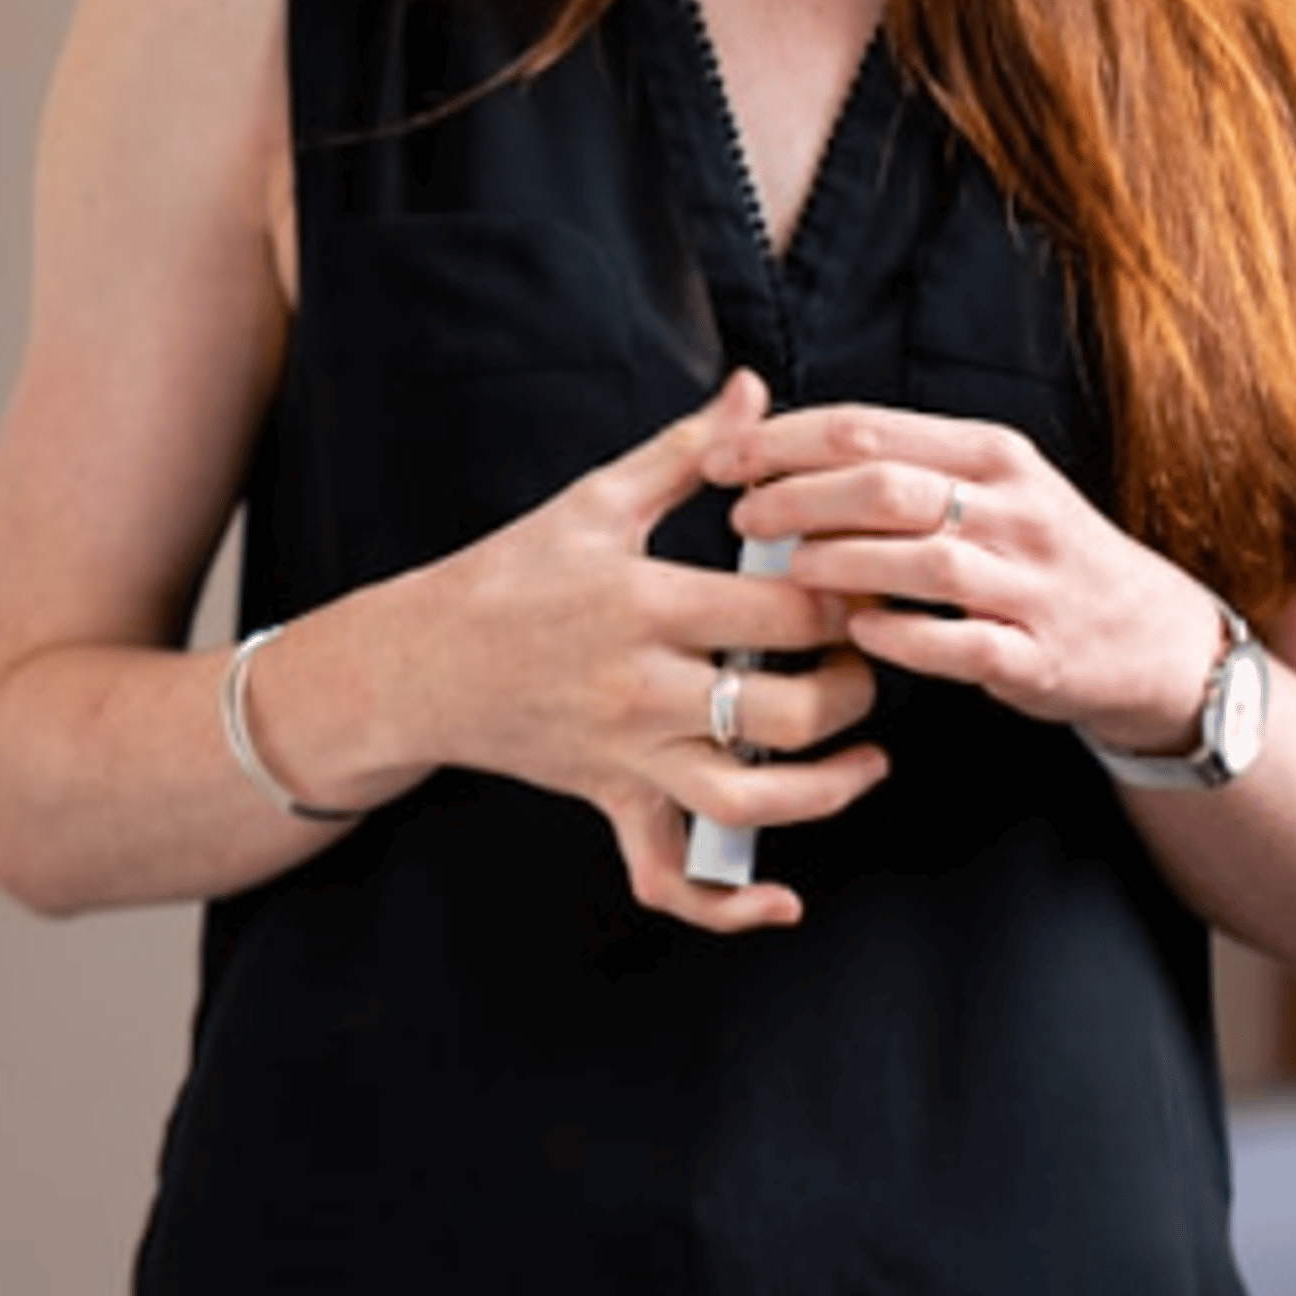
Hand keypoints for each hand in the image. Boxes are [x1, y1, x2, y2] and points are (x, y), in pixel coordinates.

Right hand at [410, 371, 888, 930]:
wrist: (422, 662)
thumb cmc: (513, 571)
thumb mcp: (597, 499)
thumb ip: (688, 450)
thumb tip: (754, 390)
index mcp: (646, 603)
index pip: (784, 614)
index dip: (849, 600)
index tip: (873, 581)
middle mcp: (642, 689)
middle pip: (786, 714)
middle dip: (853, 691)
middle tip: (869, 660)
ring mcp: (628, 757)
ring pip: (749, 803)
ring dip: (828, 791)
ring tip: (868, 758)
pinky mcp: (613, 803)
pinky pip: (671, 878)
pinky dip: (729, 906)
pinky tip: (783, 899)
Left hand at [723, 403, 1228, 752]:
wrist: (1150, 636)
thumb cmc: (1039, 554)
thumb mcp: (988, 486)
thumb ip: (900, 467)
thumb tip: (781, 451)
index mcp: (990, 453)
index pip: (868, 428)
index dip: (784, 439)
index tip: (722, 455)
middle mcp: (1014, 507)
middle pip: (886, 485)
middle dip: (800, 496)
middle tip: (743, 514)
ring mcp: (1031, 582)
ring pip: (923, 559)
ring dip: (843, 562)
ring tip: (788, 570)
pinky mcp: (1038, 654)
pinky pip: (962, 642)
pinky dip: (903, 637)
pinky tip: (858, 632)